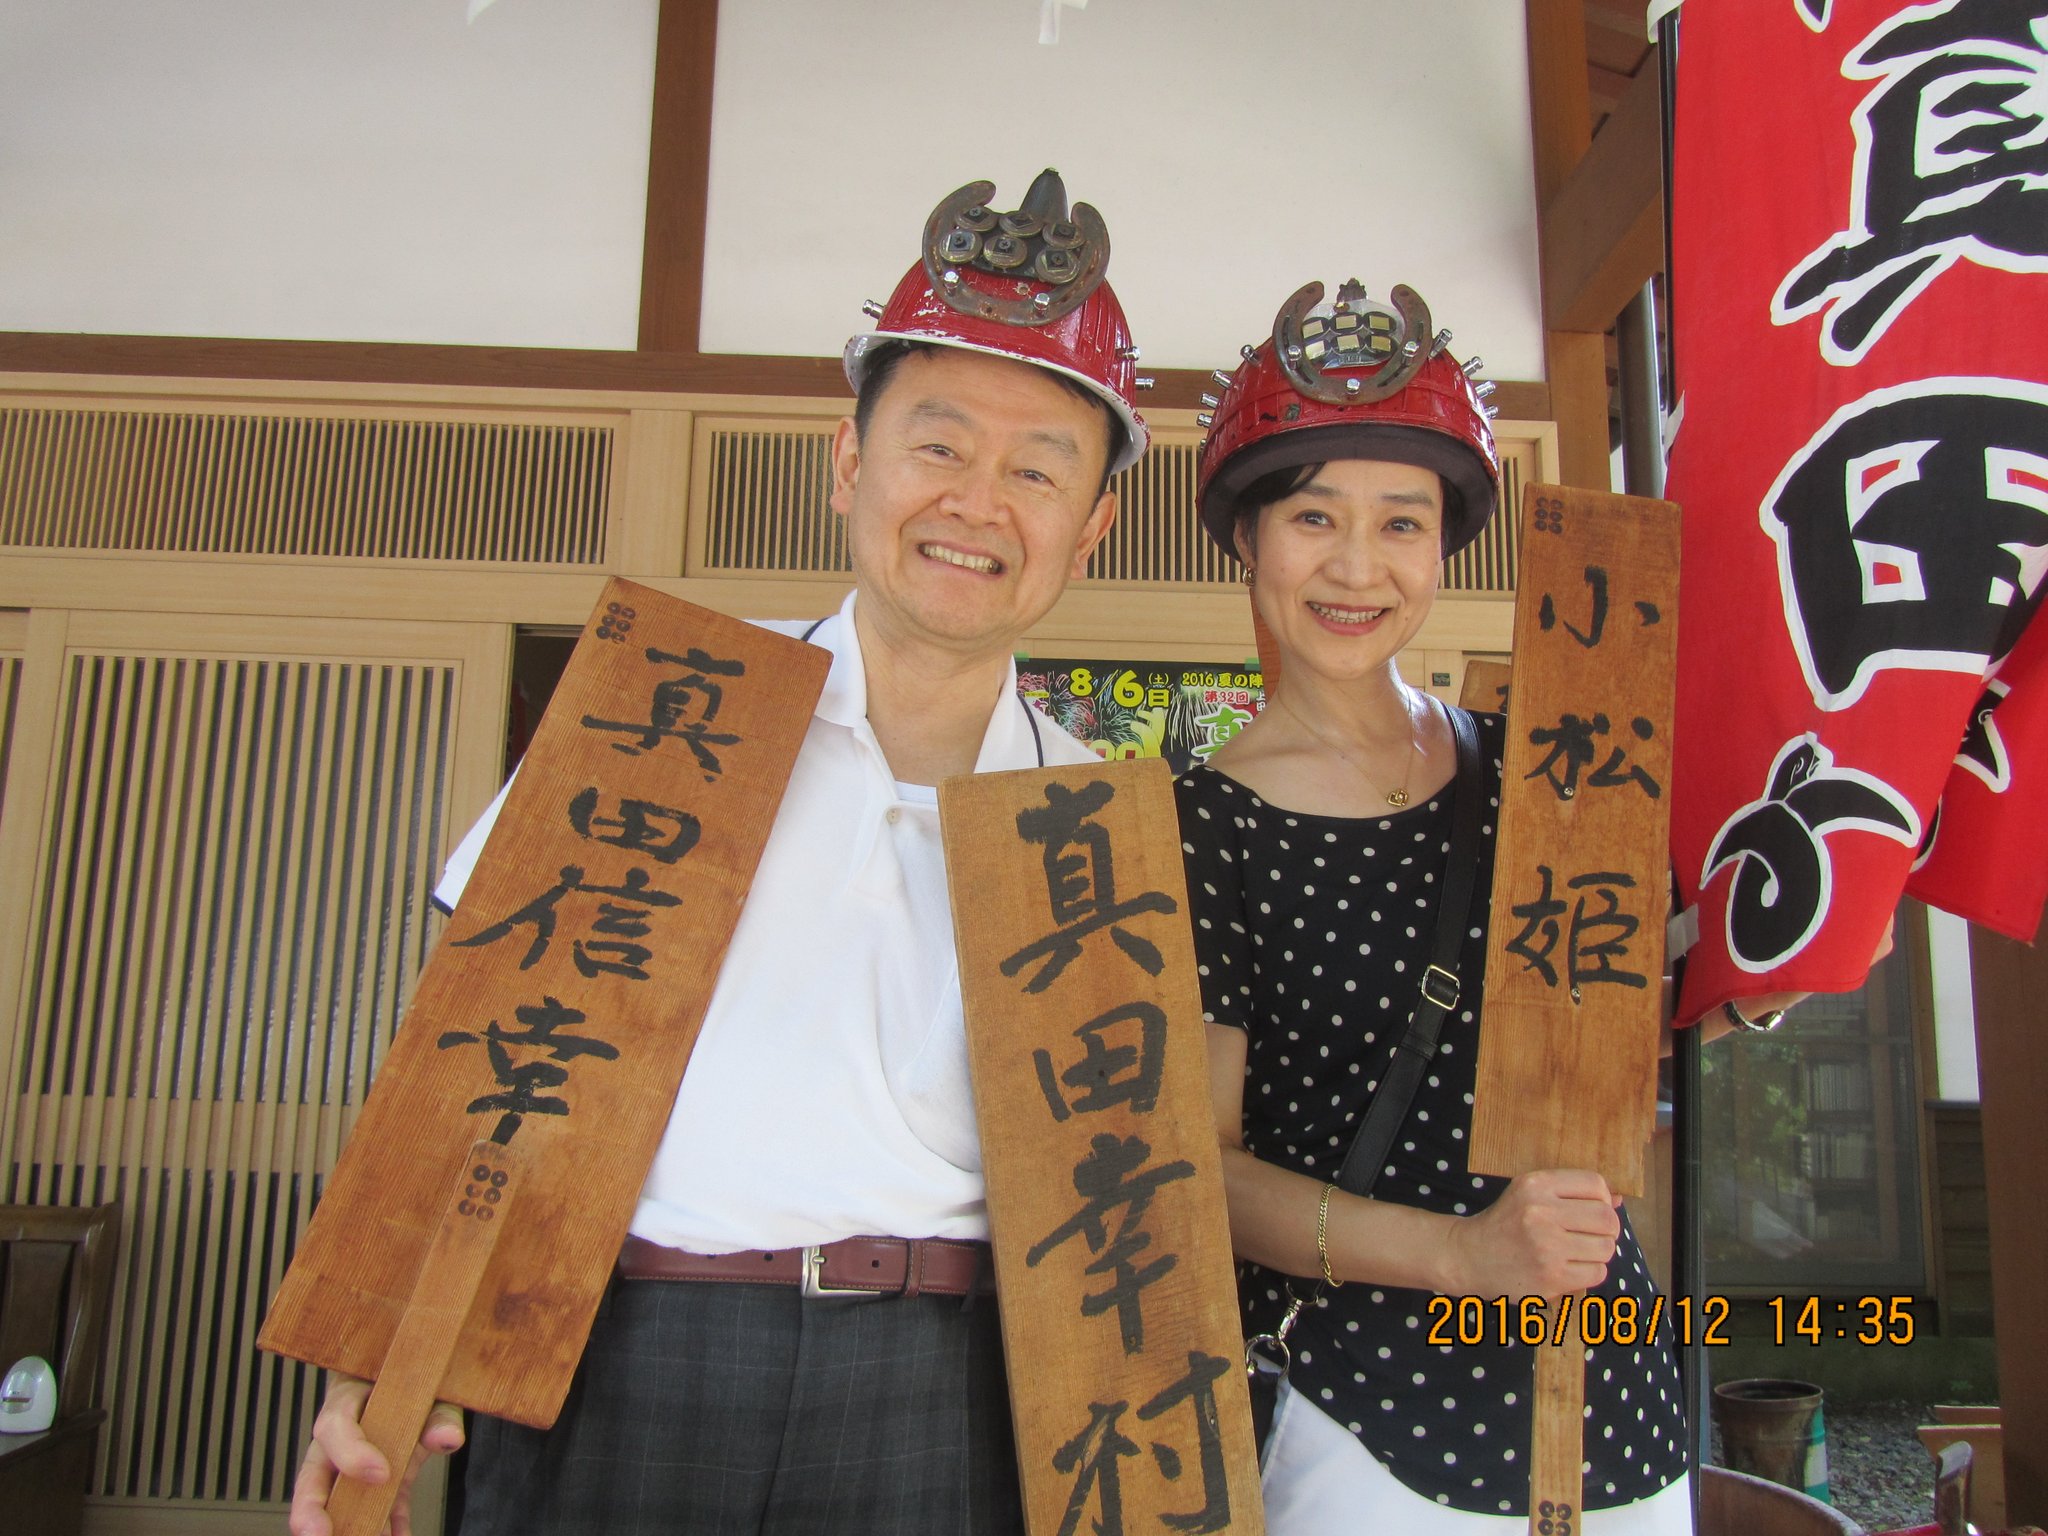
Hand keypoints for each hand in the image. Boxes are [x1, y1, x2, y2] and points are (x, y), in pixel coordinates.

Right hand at [289, 1375, 464, 1535]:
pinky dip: (388, 1528)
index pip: (336, 1425)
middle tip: (318, 1534)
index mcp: (347, 1401)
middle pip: (313, 1474)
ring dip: (347, 1526)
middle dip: (310, 1507)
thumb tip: (447, 1438)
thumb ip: (439, 1413)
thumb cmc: (414, 1380)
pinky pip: (377, 1509)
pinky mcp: (374, 1487)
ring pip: (336, 1501)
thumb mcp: (429, 1387)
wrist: (416, 1380)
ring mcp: (353, 1467)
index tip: (381, 1473)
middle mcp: (339, 1440)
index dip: (352, 1452)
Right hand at [1440, 1168, 1619, 1300]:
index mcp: (1535, 1185)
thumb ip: (1570, 1193)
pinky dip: (1590, 1271)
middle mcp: (1541, 1213)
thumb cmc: (1504, 1223)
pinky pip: (1597, 1273)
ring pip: (1606, 1247)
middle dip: (1607, 1227)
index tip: (1593, 1208)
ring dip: (1599, 1251)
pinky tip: (1572, 1267)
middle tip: (1593, 1233)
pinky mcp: (1551, 1278)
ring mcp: (1547, 1248)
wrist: (1468, 1256)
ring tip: (1580, 1251)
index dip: (1603, 1197)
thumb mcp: (1528, 1193)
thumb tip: (1618, 1199)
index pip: (1595, 1184)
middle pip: (1606, 1217)